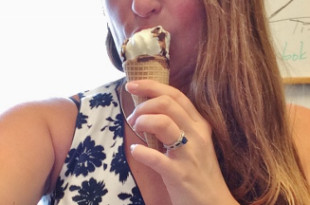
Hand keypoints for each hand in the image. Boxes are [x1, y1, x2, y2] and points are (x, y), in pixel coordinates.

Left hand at [126, 80, 238, 204]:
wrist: (214, 202)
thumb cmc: (199, 169)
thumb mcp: (195, 141)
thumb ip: (179, 123)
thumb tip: (150, 108)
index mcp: (200, 123)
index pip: (175, 95)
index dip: (151, 85)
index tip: (132, 85)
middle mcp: (197, 134)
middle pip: (167, 103)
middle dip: (143, 105)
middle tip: (133, 117)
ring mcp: (189, 154)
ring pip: (162, 122)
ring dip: (142, 121)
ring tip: (136, 129)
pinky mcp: (180, 174)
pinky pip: (155, 158)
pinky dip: (141, 152)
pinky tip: (137, 151)